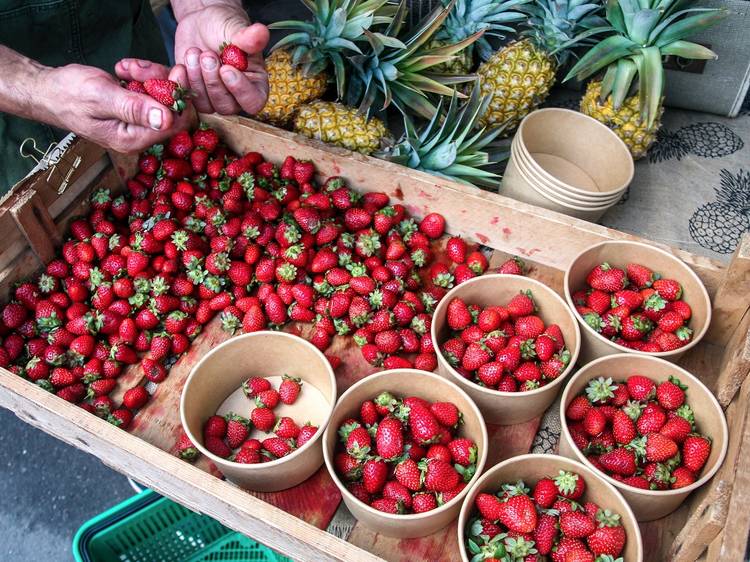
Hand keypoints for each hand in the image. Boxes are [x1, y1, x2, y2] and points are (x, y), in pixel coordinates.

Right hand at [38, 63, 190, 153]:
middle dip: (162, 82)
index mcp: (133, 140)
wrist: (50, 90)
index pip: (173, 123)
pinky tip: (123, 69)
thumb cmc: (69, 94)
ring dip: (149, 75)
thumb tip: (165, 119)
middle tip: (136, 67)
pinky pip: (152, 91)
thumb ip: (133, 109)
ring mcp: (139, 123)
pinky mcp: (137, 110)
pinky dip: (142, 76)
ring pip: (164, 97)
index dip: (179, 97)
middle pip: (173, 109)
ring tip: (124, 67)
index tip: (176, 71)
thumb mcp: (101, 97)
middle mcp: (140, 136)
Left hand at [173, 3, 268, 114]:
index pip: (254, 101)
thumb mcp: (235, 28)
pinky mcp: (197, 96)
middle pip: (227, 106)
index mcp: (255, 83)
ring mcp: (216, 99)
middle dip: (213, 80)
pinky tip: (181, 65)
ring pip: (207, 106)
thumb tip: (262, 33)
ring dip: (196, 79)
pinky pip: (188, 101)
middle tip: (207, 54)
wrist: (201, 24)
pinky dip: (182, 83)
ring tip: (194, 52)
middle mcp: (237, 97)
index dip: (240, 90)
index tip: (226, 69)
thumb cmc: (224, 26)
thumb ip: (248, 36)